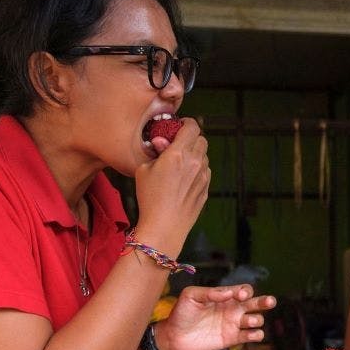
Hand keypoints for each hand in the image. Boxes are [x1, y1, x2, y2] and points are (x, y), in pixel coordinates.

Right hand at [133, 117, 209, 257]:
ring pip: (205, 156)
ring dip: (195, 154)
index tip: (179, 127)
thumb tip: (162, 143)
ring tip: (180, 164)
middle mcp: (195, 162)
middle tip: (179, 144)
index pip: (192, 127)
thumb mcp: (144, 170)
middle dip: (191, 138)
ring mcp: (203, 176)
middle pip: (202, 139)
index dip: (186, 123)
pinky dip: (197, 169)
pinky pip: (205, 171)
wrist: (164, 226)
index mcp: (178, 154)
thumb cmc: (150, 198)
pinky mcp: (206, 189)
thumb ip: (156, 152)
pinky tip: (184, 178)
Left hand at [155, 284, 274, 349]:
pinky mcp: (232, 339)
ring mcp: (233, 324)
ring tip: (248, 321)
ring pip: (256, 319)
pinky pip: (251, 336)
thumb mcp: (191, 296)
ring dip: (256, 319)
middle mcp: (232, 309)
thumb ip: (210, 292)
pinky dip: (256, 335)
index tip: (239, 296)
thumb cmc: (181, 313)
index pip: (243, 290)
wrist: (174, 336)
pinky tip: (252, 334)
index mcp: (224, 296)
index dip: (245, 291)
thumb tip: (229, 292)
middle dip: (264, 301)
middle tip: (270, 301)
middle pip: (255, 303)